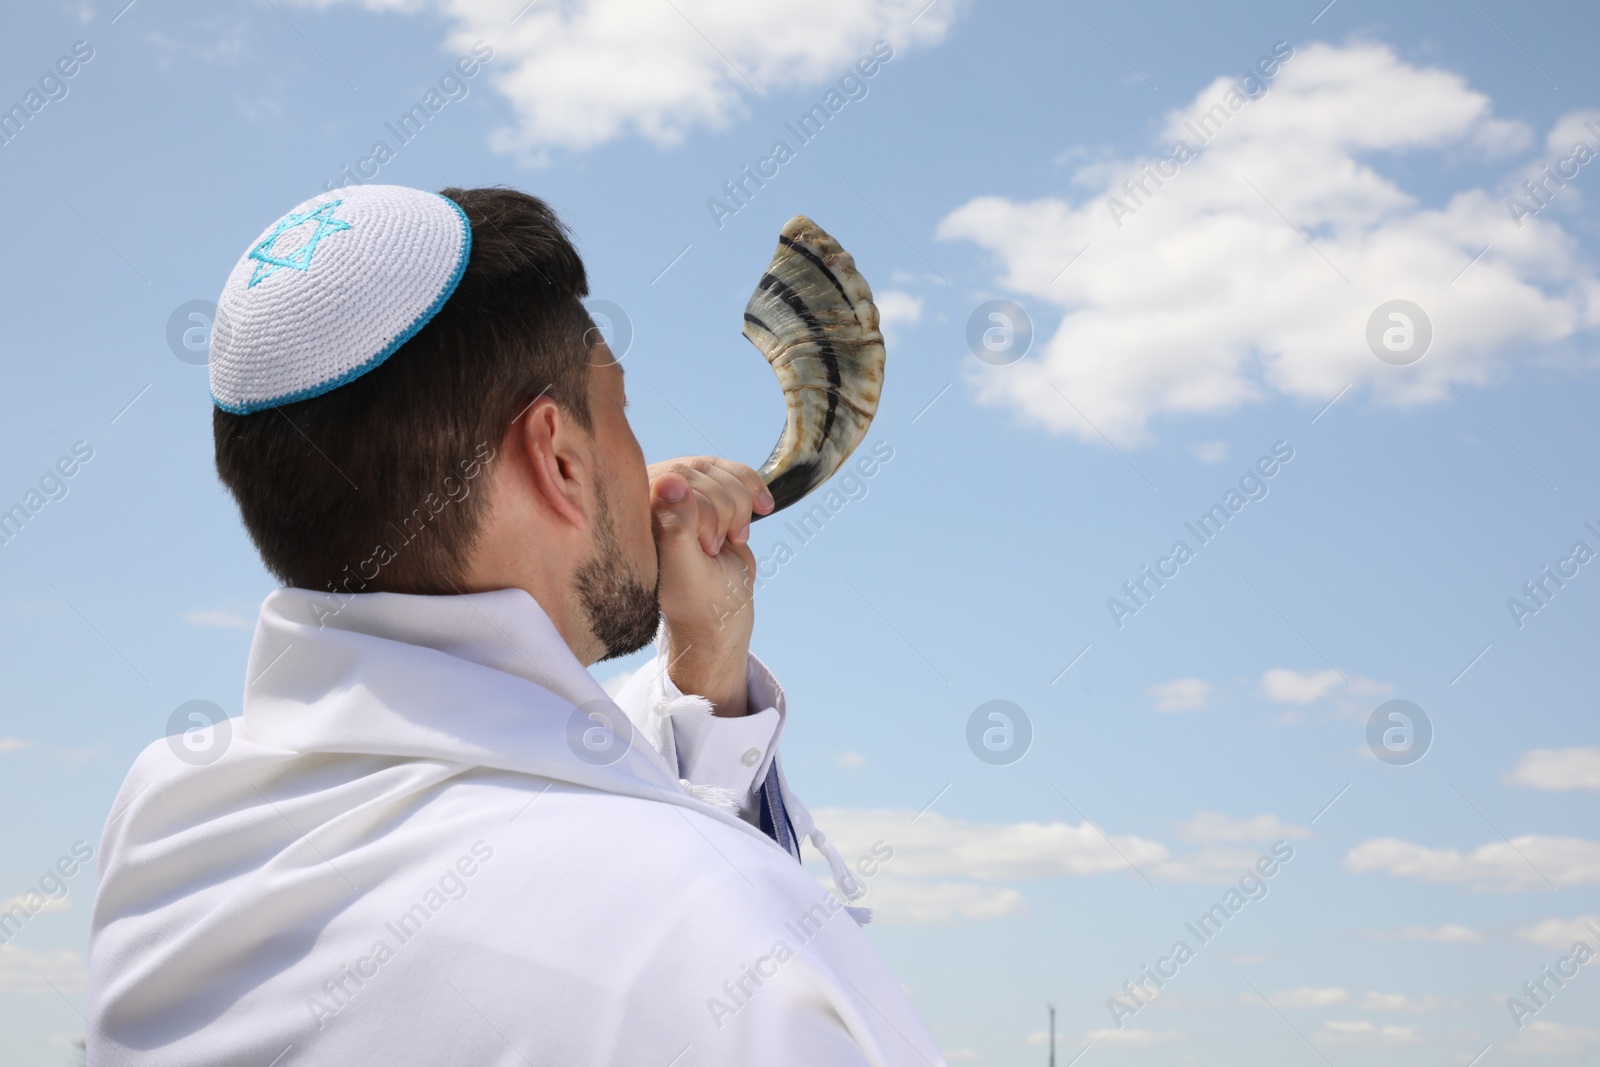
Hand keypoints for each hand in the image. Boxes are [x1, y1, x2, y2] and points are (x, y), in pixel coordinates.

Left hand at [647, 457, 774, 716]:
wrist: (722, 609)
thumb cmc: (697, 597)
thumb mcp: (686, 569)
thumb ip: (677, 527)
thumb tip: (671, 480)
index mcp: (632, 513)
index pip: (675, 482)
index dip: (704, 513)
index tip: (706, 549)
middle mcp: (651, 496)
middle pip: (701, 473)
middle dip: (725, 512)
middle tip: (714, 549)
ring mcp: (681, 490)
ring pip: (722, 472)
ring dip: (740, 507)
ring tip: (728, 540)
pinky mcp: (708, 488)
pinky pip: (737, 472)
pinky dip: (754, 492)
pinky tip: (760, 510)